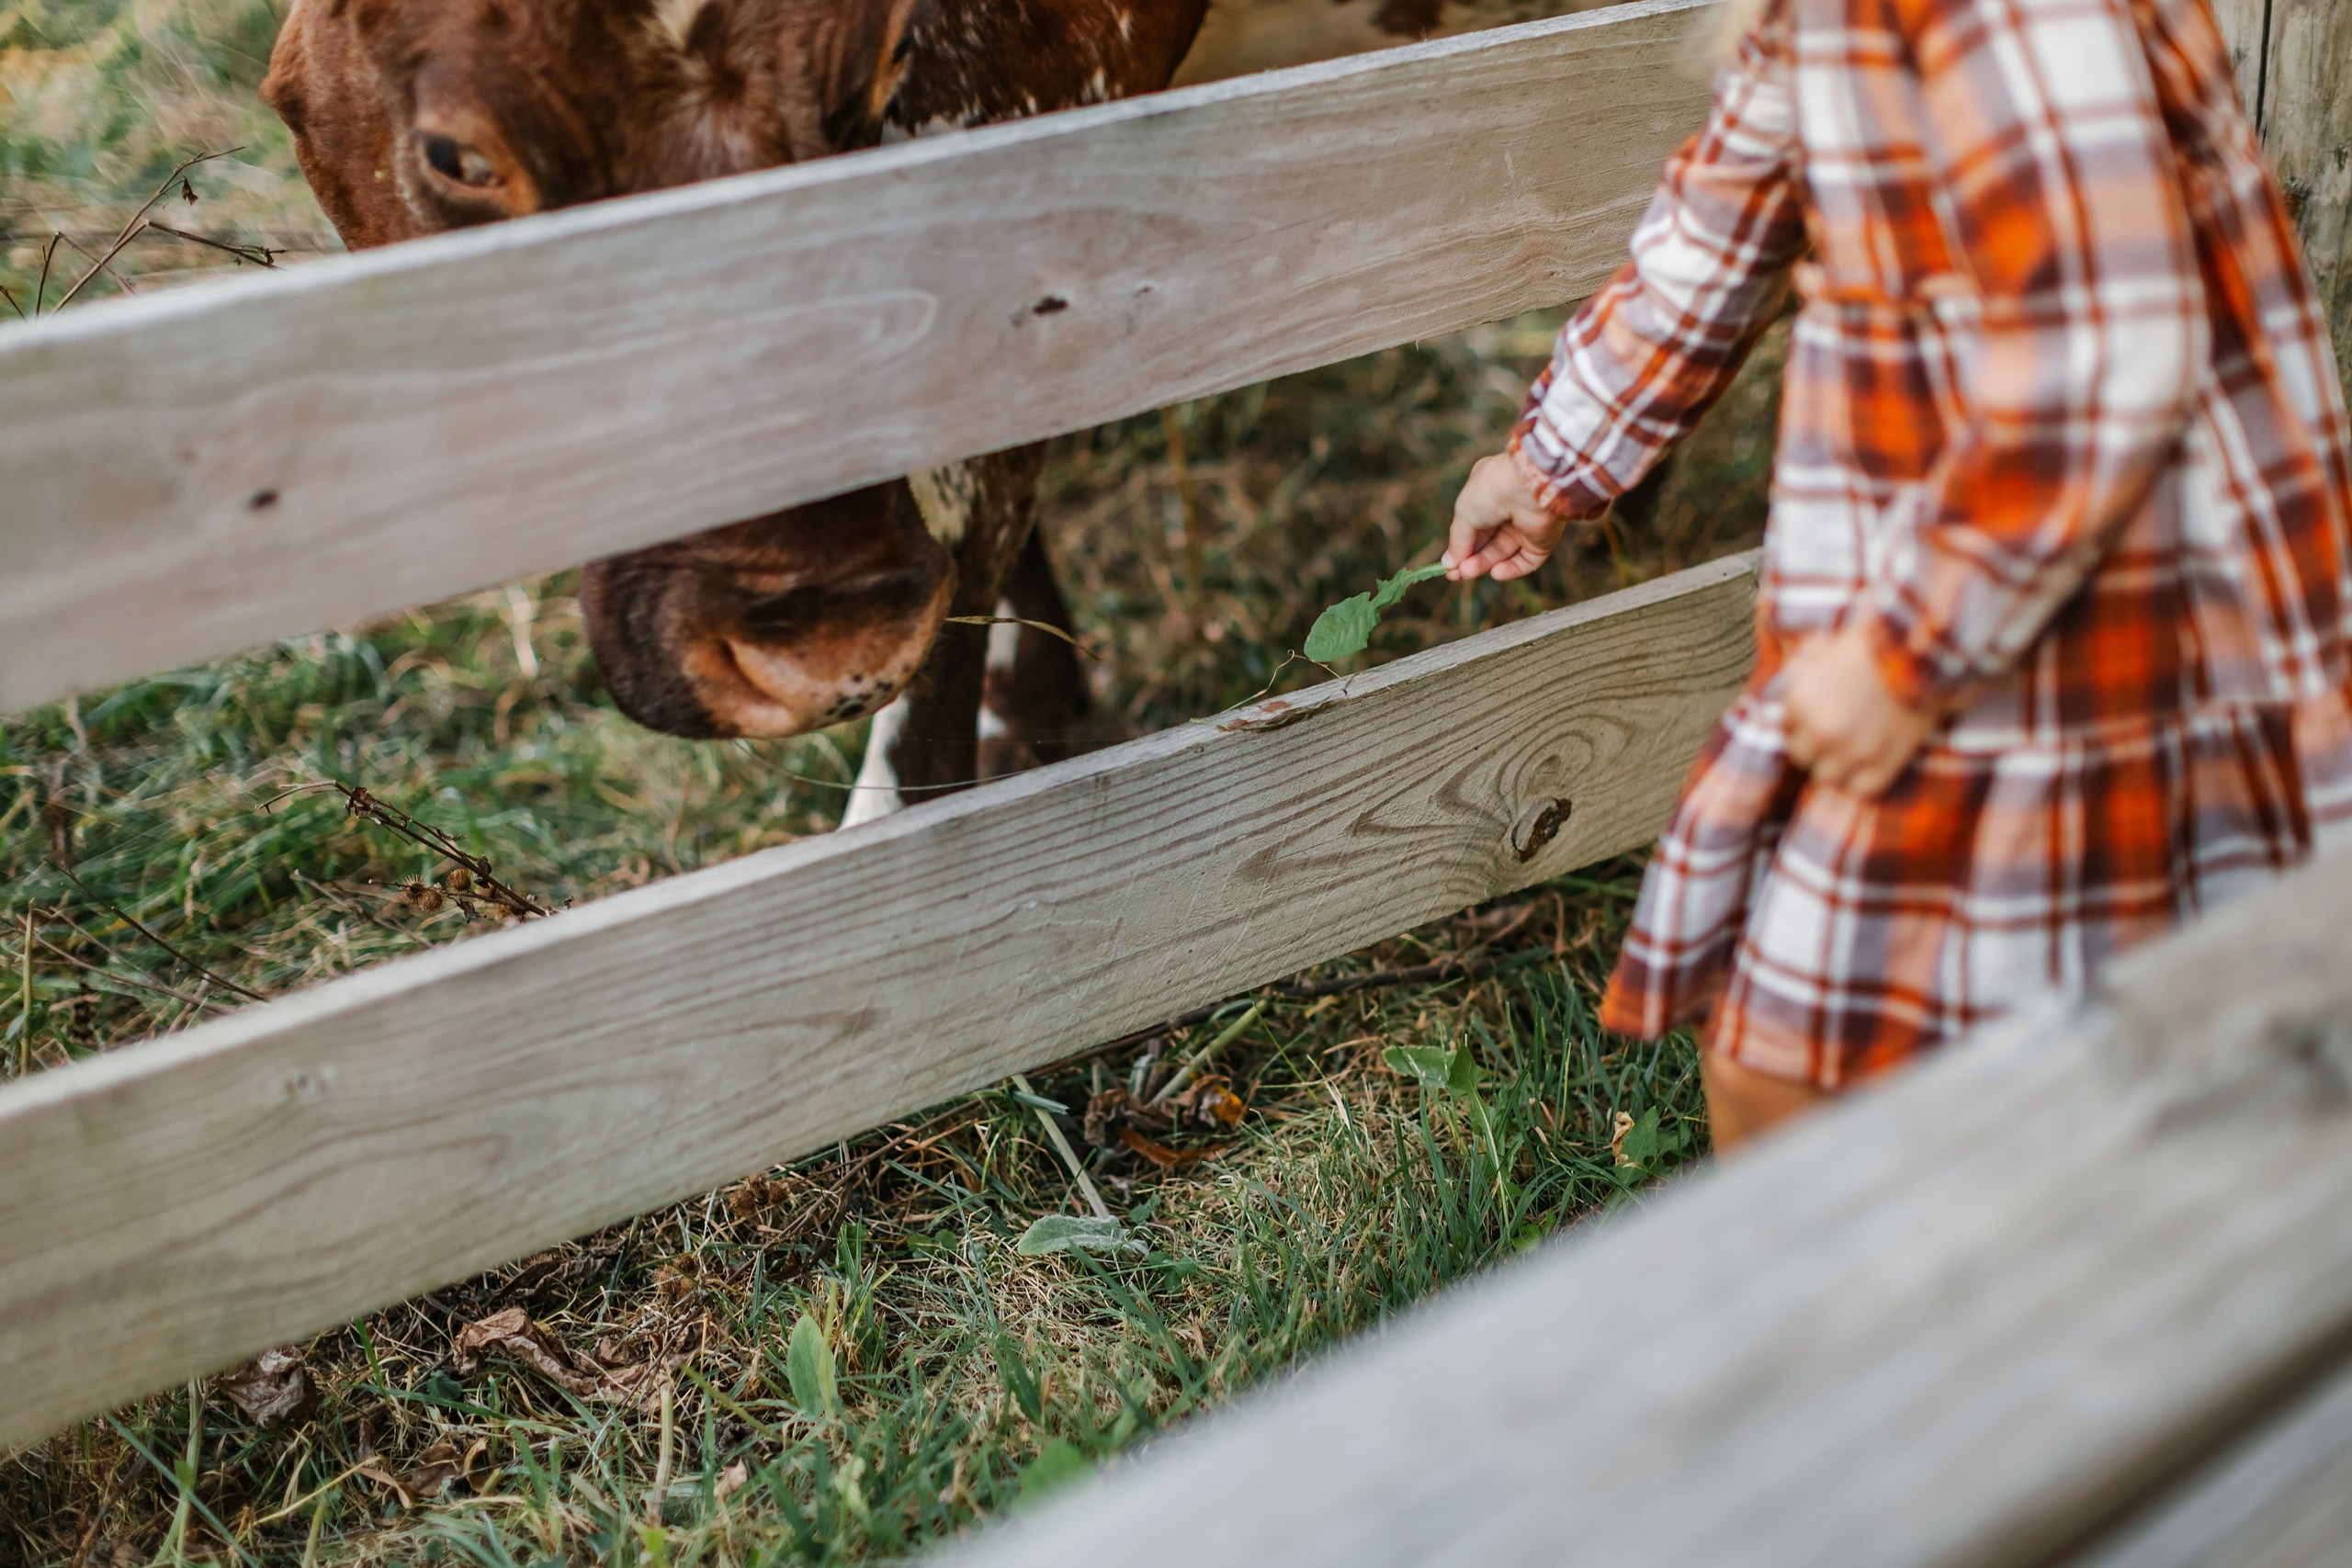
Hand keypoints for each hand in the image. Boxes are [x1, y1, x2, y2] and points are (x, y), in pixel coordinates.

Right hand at [1445, 454, 1569, 581]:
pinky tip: (1496, 572)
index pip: (1473, 526)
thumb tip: (1448, 564)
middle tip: (1456, 575)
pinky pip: (1526, 561)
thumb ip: (1458, 540)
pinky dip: (1511, 569)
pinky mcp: (1542, 540)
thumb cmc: (1492, 491)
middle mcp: (1508, 510)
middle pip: (1487, 543)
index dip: (1460, 547)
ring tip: (1469, 572)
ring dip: (1485, 564)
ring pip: (1503, 553)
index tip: (1447, 566)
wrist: (1529, 486)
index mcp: (1488, 495)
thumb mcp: (1464, 513)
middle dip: (1471, 559)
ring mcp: (1526, 526)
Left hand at [1782, 619, 1938, 795]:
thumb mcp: (1823, 647)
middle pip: (1802, 758)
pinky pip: (1859, 790)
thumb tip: (1788, 684)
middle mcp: (1820, 731)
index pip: (1786, 729)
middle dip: (1816, 747)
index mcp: (1800, 701)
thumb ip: (1799, 669)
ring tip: (1854, 749)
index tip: (1820, 715)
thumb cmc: (1872, 645)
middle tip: (1837, 734)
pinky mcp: (1882, 767)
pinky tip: (1871, 762)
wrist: (1924, 655)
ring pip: (1826, 779)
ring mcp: (1851, 753)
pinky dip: (1863, 780)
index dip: (1803, 723)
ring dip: (1837, 766)